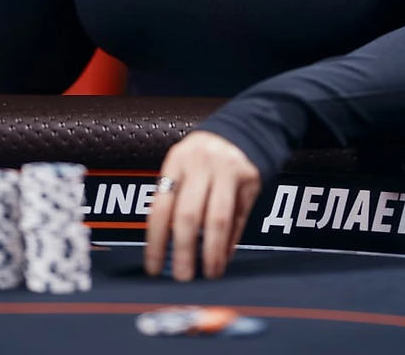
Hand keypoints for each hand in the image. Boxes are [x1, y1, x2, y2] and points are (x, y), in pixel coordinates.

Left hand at [144, 131, 261, 281]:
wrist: (243, 128)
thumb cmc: (204, 155)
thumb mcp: (182, 165)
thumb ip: (174, 198)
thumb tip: (165, 248)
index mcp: (178, 161)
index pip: (161, 207)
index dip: (156, 241)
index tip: (154, 267)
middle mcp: (202, 164)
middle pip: (189, 215)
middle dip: (183, 251)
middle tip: (182, 276)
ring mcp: (228, 171)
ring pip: (217, 220)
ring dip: (211, 253)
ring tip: (208, 273)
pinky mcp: (250, 180)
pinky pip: (239, 218)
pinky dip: (230, 242)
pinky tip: (224, 258)